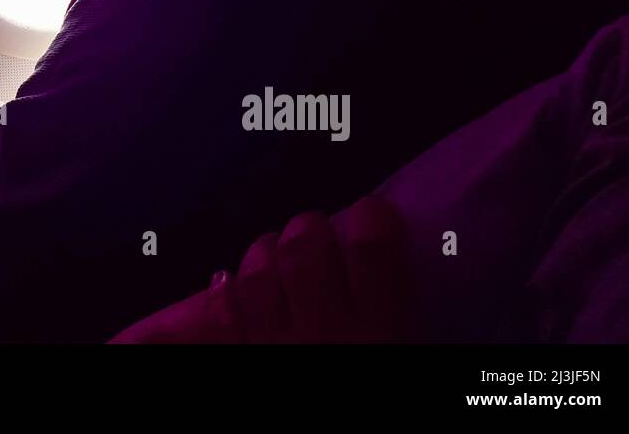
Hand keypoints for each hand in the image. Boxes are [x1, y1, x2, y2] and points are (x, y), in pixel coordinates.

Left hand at [109, 195, 413, 342]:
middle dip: (310, 231)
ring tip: (273, 254)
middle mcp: (323, 335)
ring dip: (265, 254)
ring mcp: (270, 349)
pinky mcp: (233, 362)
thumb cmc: (380, 425)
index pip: (374, 253)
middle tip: (314, 234)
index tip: (375, 215)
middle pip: (307, 250)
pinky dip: (225, 295)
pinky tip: (228, 286)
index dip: (373, 222)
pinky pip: (222, 314)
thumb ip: (404, 338)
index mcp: (381, 340)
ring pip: (258, 272)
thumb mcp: (403, 361)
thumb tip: (406, 320)